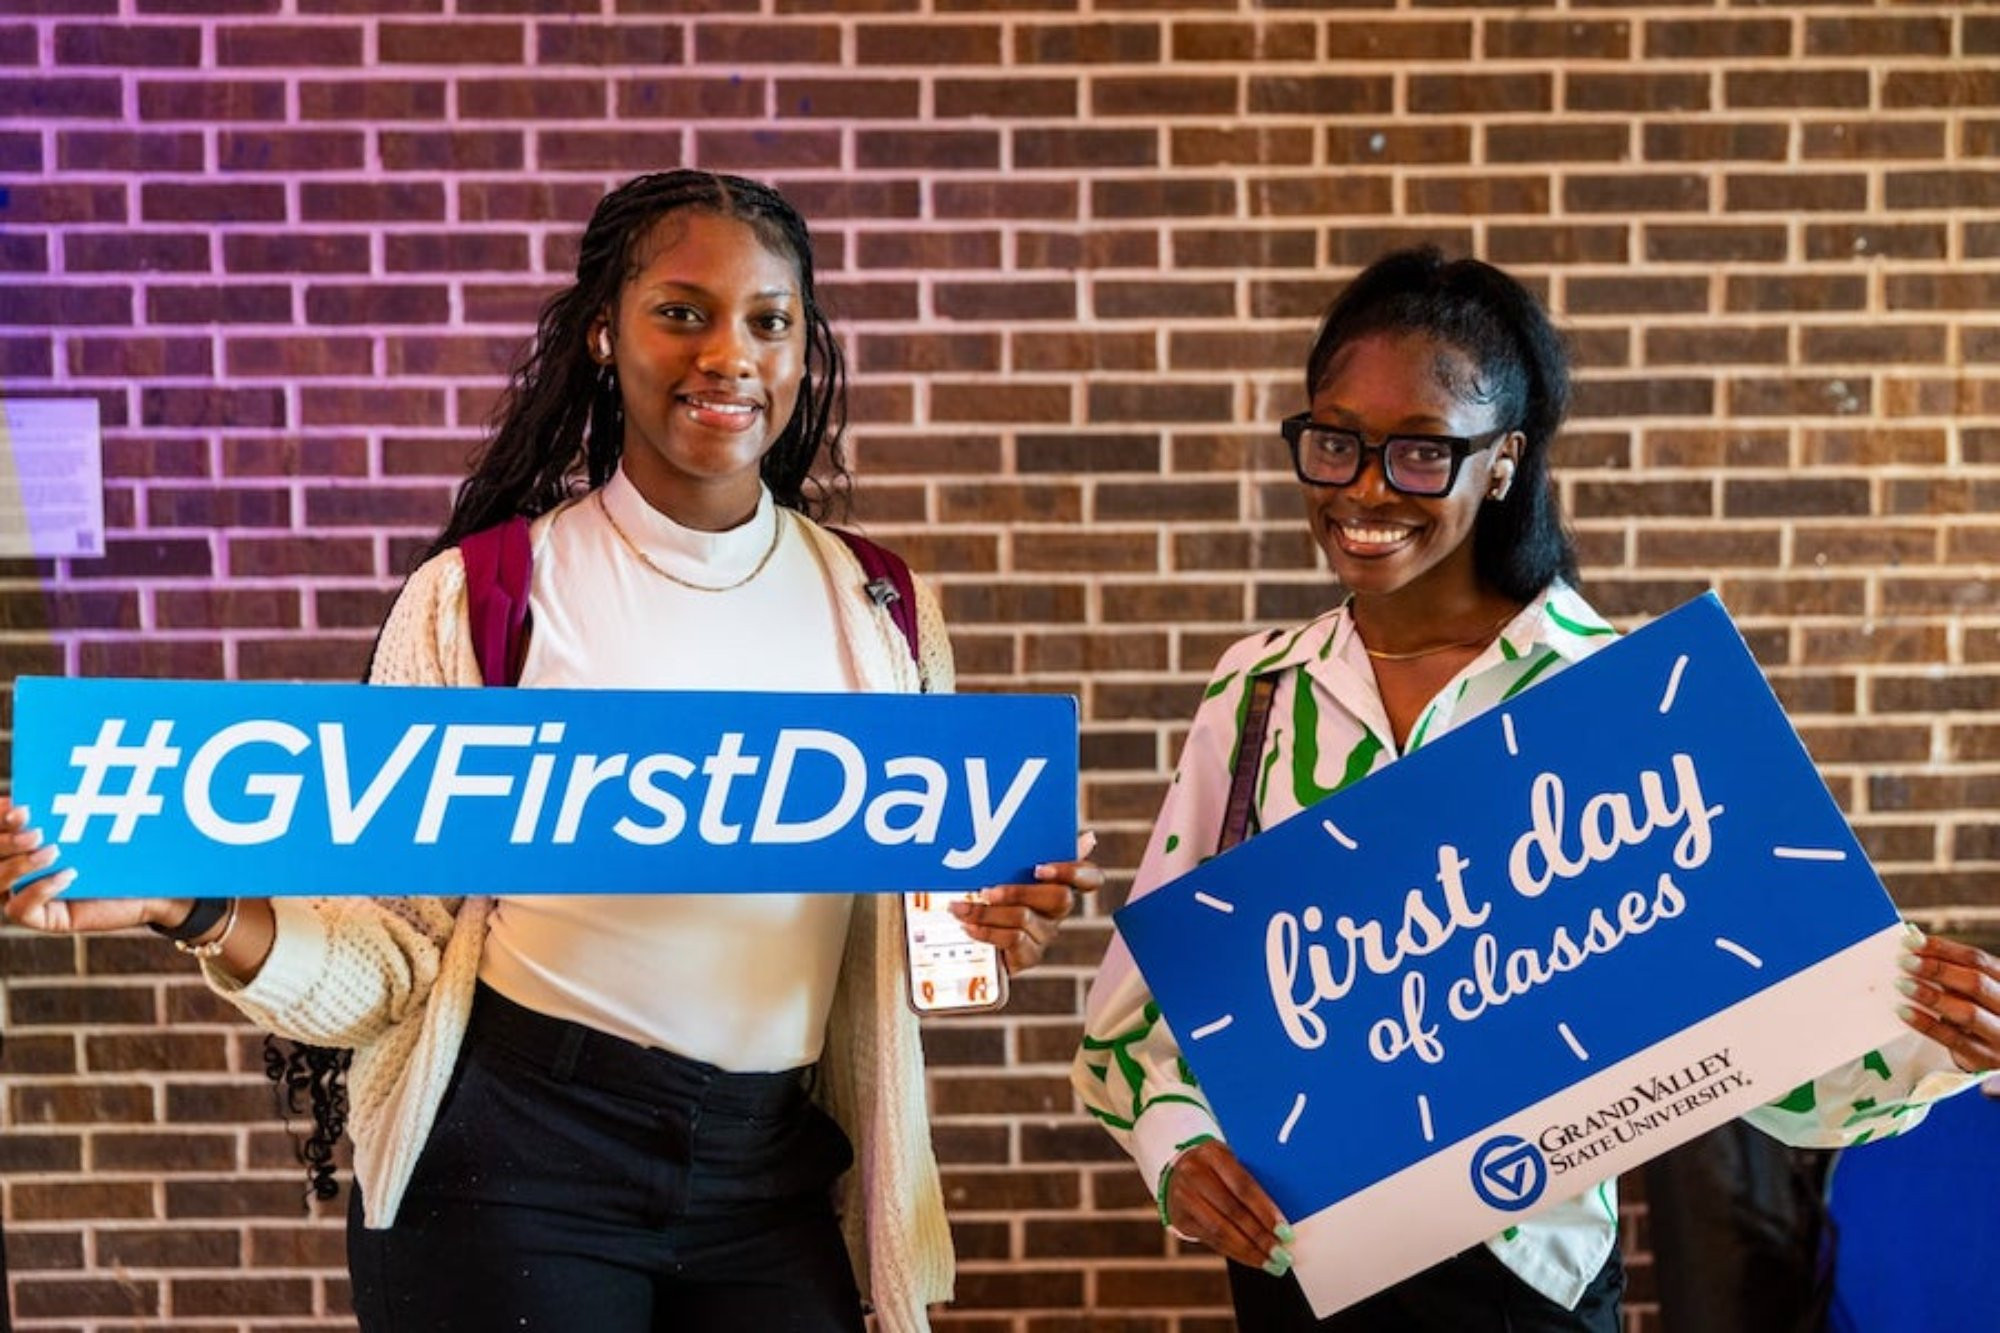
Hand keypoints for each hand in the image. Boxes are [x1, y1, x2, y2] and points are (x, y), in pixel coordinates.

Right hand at [0, 799, 184, 935]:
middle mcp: (17, 867)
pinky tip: (68, 875)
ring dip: (19, 864)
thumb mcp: (98, 824)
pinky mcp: (44, 918)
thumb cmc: (126, 847)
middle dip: (5, 841)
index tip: (15, 804)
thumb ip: (73, 808)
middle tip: (35, 830)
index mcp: (23, 840)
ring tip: (53, 851)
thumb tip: (53, 778)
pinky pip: (20, 910)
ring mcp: (27, 894)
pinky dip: (39, 890)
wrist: (158, 883)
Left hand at [950, 831, 1104, 974]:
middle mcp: (1058, 912)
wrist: (981, 945)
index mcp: (1061, 886)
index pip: (1091, 879)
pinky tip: (967, 925)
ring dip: (986, 912)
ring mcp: (1045, 935)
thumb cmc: (1000, 899)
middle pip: (1059, 898)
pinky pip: (1011, 941)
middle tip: (986, 891)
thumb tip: (1089, 838)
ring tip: (959, 908)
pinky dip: (985, 931)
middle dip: (1019, 891)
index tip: (1039, 868)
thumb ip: (1038, 853)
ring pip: (1024, 919)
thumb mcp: (1013, 873)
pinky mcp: (1030, 956)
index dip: (1073, 873)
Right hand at [1165, 1140, 1294, 1274]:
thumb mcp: (1233, 1161)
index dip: (1265, 1211)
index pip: (1243, 1185)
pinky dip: (1237, 1253)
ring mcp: (1184, 1196)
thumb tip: (1289, 1213)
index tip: (1285, 1231)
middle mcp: (1194, 1173)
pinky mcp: (1180, 1218)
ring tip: (1272, 1263)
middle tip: (1282, 1254)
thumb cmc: (1220, 1168)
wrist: (1181, 1171)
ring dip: (1250, 1250)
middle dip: (1260, 1236)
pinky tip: (1254, 1259)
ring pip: (1221, 1230)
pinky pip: (1212, 1240)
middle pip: (1232, 1210)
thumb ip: (1255, 1180)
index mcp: (1212, 1153)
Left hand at [1899, 932, 1999, 1073]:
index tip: (1911, 941)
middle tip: (1903, 961)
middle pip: (1976, 983)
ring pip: (1967, 1012)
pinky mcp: (1985, 1059)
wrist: (1998, 1055)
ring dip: (1931, 996)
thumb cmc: (1979, 1012)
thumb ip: (1951, 971)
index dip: (1944, 948)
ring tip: (1901, 984)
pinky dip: (1926, 1023)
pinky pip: (1953, 1039)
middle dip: (1937, 969)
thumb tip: (1912, 944)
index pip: (1979, 960)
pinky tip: (1904, 1011)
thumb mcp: (1974, 991)